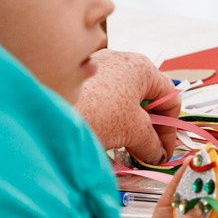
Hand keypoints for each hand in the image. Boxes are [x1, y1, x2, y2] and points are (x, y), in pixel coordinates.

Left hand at [78, 50, 180, 164]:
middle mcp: (121, 62)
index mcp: (142, 67)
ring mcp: (96, 69)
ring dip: (126, 129)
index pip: (170, 98)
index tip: (163, 153)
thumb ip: (152, 144)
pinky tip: (100, 140)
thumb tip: (157, 155)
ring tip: (120, 151)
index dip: (170, 130)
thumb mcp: (133, 131)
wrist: (46, 110)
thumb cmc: (97, 112)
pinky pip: (101, 103)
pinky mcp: (78, 82)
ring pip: (121, 103)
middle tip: (144, 154)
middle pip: (145, 100)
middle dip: (147, 130)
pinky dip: (105, 122)